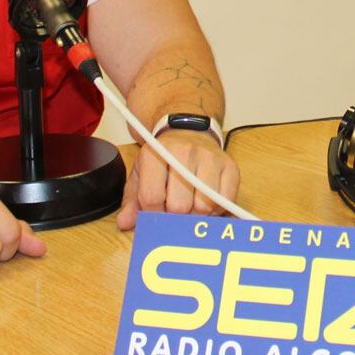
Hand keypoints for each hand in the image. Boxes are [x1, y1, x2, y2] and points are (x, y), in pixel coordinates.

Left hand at [120, 130, 240, 230]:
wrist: (188, 130)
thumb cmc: (163, 157)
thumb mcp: (141, 172)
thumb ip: (132, 200)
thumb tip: (125, 223)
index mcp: (156, 154)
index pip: (152, 198)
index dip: (152, 214)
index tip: (156, 213)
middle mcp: (184, 152)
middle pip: (179, 206)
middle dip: (174, 216)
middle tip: (173, 212)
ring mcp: (210, 158)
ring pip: (203, 207)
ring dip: (196, 215)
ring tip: (190, 207)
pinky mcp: (230, 166)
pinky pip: (225, 201)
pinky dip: (215, 209)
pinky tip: (206, 201)